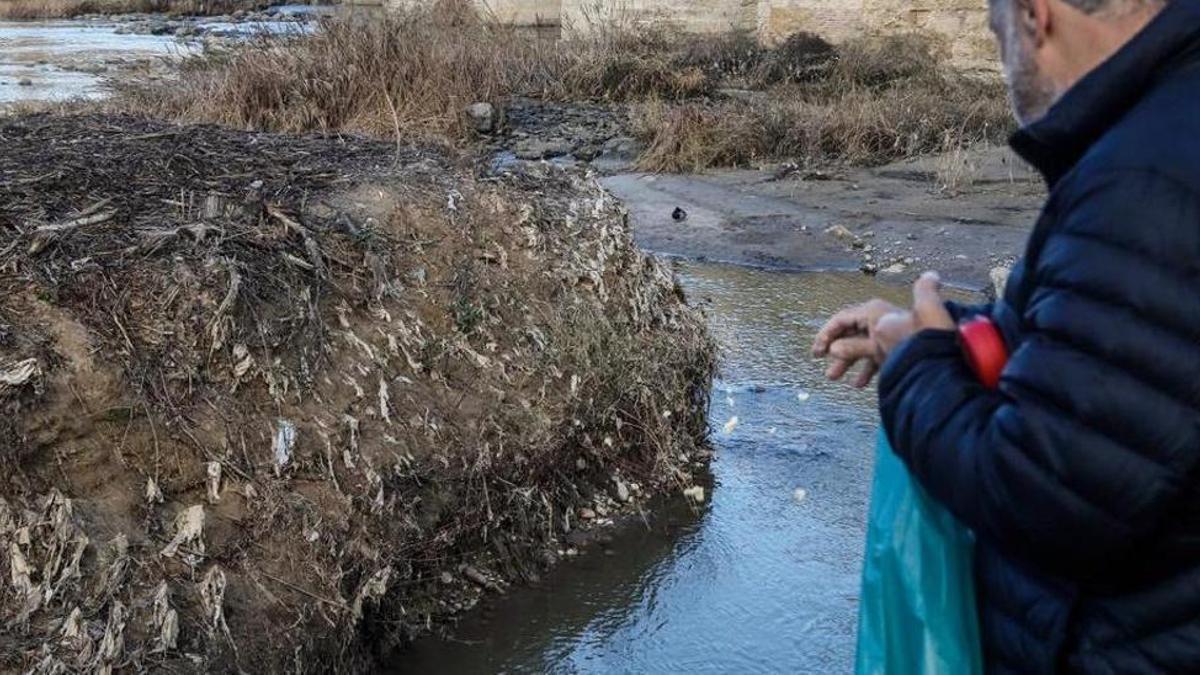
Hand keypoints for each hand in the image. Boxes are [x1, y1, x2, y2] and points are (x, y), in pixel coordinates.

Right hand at [812, 272, 954, 387]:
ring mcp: (891, 335)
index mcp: (875, 311)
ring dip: (847, 361)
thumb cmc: (915, 342)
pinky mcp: (901, 349)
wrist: (944, 358)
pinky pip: (877, 356)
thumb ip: (855, 344)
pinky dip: (866, 368)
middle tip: (826, 370)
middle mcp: (882, 320)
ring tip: (834, 377)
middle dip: (836, 351)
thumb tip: (834, 348)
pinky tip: (859, 384)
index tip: (817, 353)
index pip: (843, 319)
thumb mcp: (880, 341)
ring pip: (863, 346)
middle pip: (851, 333)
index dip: (826, 334)